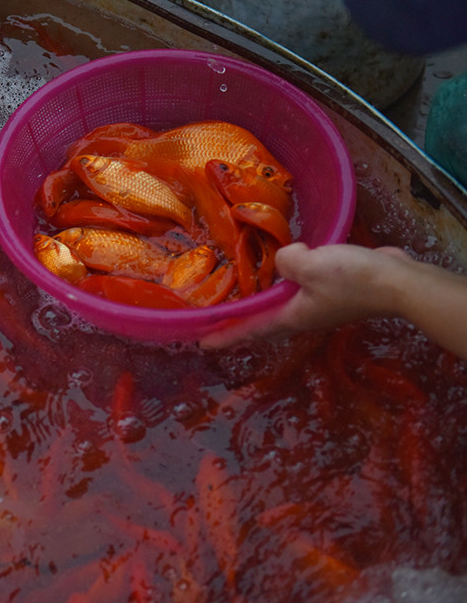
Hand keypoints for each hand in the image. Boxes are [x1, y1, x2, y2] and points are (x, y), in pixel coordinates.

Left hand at [200, 243, 411, 347]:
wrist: (400, 283)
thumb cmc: (353, 279)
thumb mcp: (310, 265)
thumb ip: (286, 261)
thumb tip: (283, 260)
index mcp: (293, 317)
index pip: (252, 328)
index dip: (226, 335)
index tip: (201, 343)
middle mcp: (304, 316)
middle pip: (265, 323)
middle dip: (240, 324)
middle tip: (215, 322)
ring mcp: (321, 305)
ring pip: (282, 306)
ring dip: (262, 305)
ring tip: (243, 297)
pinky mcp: (336, 292)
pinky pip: (301, 290)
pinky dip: (286, 286)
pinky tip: (284, 274)